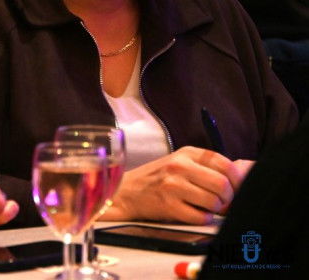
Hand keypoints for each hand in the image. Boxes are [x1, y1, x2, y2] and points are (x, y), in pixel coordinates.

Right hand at [101, 146, 246, 223]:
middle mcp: (180, 166)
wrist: (126, 192)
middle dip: (227, 198)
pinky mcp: (168, 205)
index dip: (237, 180)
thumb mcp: (181, 163)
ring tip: (204, 207)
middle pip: (223, 185)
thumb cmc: (158, 178)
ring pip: (214, 202)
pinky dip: (202, 219)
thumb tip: (245, 173)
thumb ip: (208, 167)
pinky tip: (193, 213)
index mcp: (187, 153)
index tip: (236, 188)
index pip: (225, 164)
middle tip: (221, 202)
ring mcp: (173, 185)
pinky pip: (200, 217)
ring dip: (214, 210)